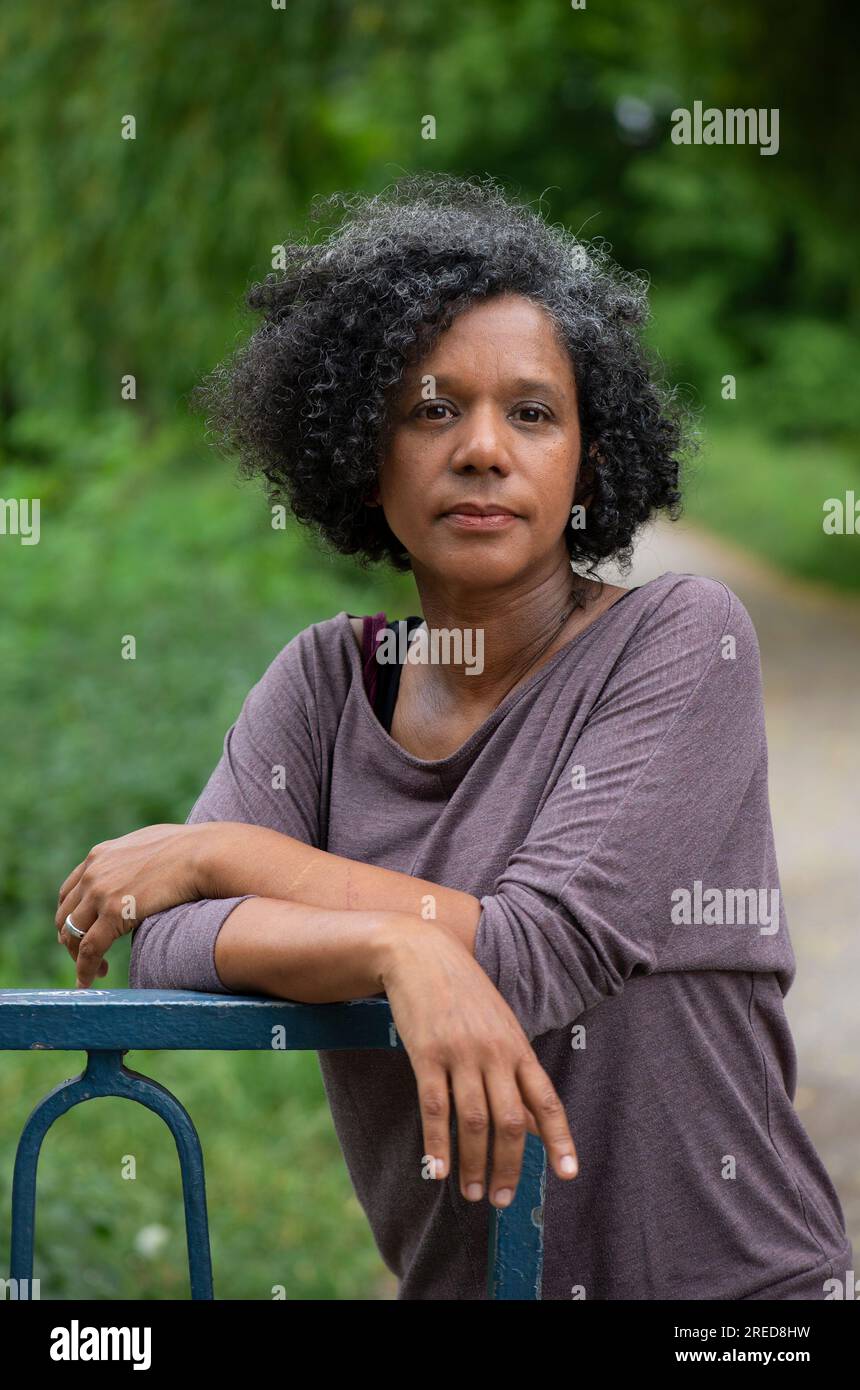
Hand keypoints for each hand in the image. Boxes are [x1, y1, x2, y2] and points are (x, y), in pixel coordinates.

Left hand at [55, 823, 210, 987]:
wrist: (203, 854)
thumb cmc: (190, 849)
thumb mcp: (148, 845)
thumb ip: (132, 859)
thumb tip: (142, 871)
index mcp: (99, 856)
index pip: (70, 892)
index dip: (72, 917)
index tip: (82, 933)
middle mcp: (93, 873)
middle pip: (66, 916)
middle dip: (72, 939)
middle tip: (89, 956)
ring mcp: (100, 892)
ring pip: (73, 934)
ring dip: (79, 957)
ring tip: (97, 972)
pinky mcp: (113, 912)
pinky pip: (89, 949)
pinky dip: (85, 969)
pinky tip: (89, 981)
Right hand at [378, 919, 578, 1207]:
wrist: (421, 953)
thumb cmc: (463, 993)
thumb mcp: (499, 1025)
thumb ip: (515, 1072)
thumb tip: (532, 1123)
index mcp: (517, 1046)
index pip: (546, 1100)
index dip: (559, 1139)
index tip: (568, 1173)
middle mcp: (494, 1052)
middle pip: (510, 1122)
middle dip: (510, 1167)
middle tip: (503, 1200)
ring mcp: (461, 1053)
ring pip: (474, 1122)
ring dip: (475, 1164)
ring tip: (474, 1193)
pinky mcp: (427, 1054)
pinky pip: (435, 1108)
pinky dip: (437, 1144)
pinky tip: (437, 1170)